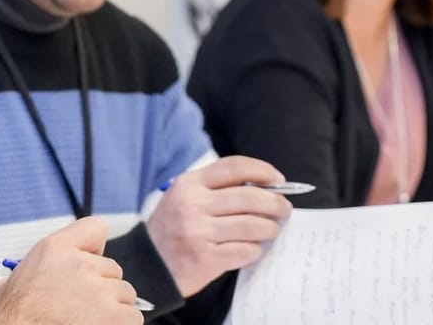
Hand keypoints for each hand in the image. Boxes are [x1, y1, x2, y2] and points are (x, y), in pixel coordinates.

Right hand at [0, 217, 142, 324]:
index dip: (95, 249)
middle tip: (80, 306)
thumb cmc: (11, 321)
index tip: (92, 263)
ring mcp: (100, 292)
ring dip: (112, 308)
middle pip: (112, 270)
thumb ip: (35, 268)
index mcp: (54, 251)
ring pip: (124, 294)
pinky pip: (132, 317)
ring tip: (87, 321)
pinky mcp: (114, 318)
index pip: (95, 228)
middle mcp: (80, 265)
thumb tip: (39, 274)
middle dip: (101, 288)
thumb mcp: (9, 283)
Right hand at [146, 155, 291, 296]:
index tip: (277, 179)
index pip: (234, 167)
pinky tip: (253, 248)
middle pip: (249, 197)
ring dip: (270, 228)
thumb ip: (216, 189)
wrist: (148, 265)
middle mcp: (192, 204)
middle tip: (284, 209)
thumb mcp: (184, 197)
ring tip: (272, 230)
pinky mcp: (205, 258)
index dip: (262, 170)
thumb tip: (263, 187)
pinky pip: (245, 251)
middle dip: (276, 203)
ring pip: (252, 225)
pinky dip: (255, 250)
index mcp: (189, 184)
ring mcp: (198, 232)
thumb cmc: (173, 228)